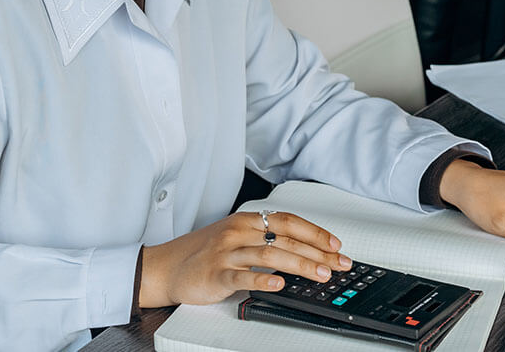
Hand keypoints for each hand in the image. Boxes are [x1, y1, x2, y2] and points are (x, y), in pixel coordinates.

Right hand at [139, 211, 351, 306]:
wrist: (166, 266)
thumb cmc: (203, 253)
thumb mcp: (236, 237)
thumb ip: (264, 240)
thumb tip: (303, 251)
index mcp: (246, 221)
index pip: (288, 221)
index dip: (315, 232)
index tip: (336, 244)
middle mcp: (238, 233)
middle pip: (285, 239)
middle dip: (317, 252)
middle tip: (338, 264)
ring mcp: (226, 253)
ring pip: (270, 255)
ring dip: (300, 264)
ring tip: (320, 274)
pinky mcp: (215, 275)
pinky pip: (242, 277)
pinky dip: (263, 279)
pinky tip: (279, 284)